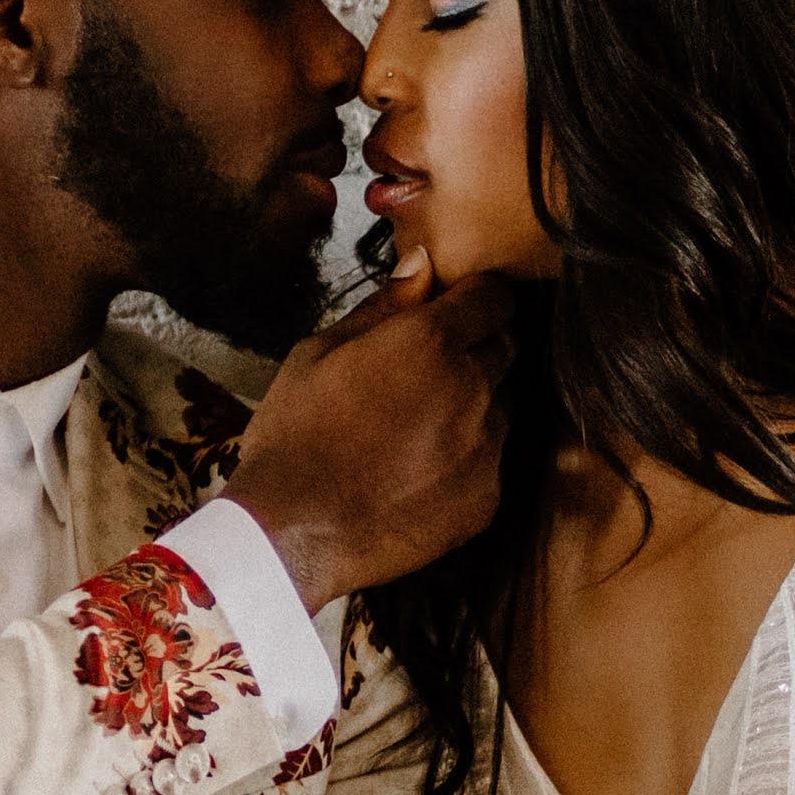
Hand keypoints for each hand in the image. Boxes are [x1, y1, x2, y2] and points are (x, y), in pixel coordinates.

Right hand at [223, 273, 515, 601]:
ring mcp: (486, 449)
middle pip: (505, 348)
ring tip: (416, 426)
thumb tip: (425, 262)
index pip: (495, 297)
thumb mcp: (319, 352)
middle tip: (425, 370)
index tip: (457, 308)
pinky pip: (492, 461)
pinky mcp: (486, 499)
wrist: (290, 532)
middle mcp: (473, 390)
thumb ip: (384, 306)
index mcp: (431, 342)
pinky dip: (467, 458)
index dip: (477, 299)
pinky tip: (419, 470)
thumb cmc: (294, 434)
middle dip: (476, 347)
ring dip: (474, 405)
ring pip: (502, 406)